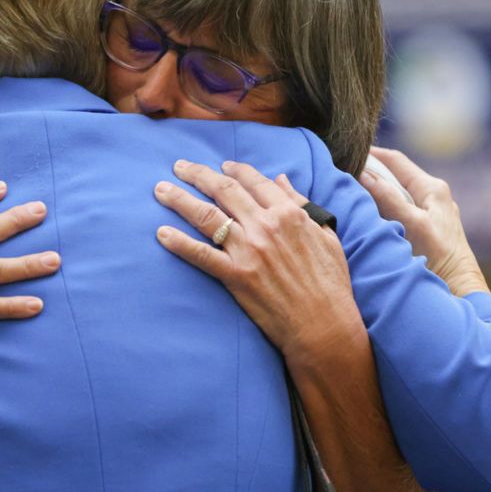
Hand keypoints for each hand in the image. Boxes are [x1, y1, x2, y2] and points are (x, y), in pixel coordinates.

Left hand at [153, 159, 364, 368]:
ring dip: (179, 199)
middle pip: (224, 191)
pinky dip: (179, 243)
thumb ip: (301, 205)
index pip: (254, 181)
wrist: (323, 325)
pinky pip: (201, 255)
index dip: (234, 170)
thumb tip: (280, 180)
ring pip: (206, 216)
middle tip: (179, 166)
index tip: (220, 166)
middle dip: (197, 175)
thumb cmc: (330, 283)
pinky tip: (161, 234)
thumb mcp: (325, 235)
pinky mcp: (236, 276)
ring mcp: (249, 250)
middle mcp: (266, 226)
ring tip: (160, 190)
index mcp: (289, 213)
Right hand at [361, 147, 488, 296]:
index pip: (395, 160)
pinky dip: (383, 207)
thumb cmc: (439, 257)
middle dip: (370, 172)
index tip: (347, 152)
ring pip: (397, 192)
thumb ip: (388, 198)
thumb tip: (364, 175)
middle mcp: (433, 195)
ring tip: (352, 191)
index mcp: (432, 188)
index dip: (371, 154)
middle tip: (343, 172)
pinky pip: (400, 208)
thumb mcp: (412, 224)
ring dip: (376, 190)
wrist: (459, 288)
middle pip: (395, 175)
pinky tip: (369, 215)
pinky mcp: (427, 226)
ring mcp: (430, 211)